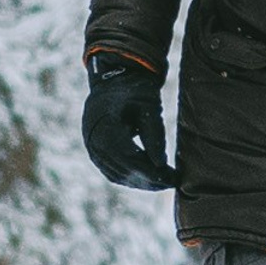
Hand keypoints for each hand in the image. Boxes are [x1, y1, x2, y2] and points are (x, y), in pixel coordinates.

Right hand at [82, 57, 176, 189]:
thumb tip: (161, 165)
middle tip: (174, 182)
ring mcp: (91, 148)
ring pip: (117, 175)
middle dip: (149, 179)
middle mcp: (93, 140)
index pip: (128, 158)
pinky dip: (132, 179)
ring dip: (142, 182)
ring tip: (165, 182)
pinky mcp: (95, 153)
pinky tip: (150, 180)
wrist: (112, 82)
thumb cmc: (133, 89)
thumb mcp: (148, 105)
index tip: (172, 177)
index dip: (151, 172)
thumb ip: (154, 134)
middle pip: (123, 170)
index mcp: (104, 125)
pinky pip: (113, 173)